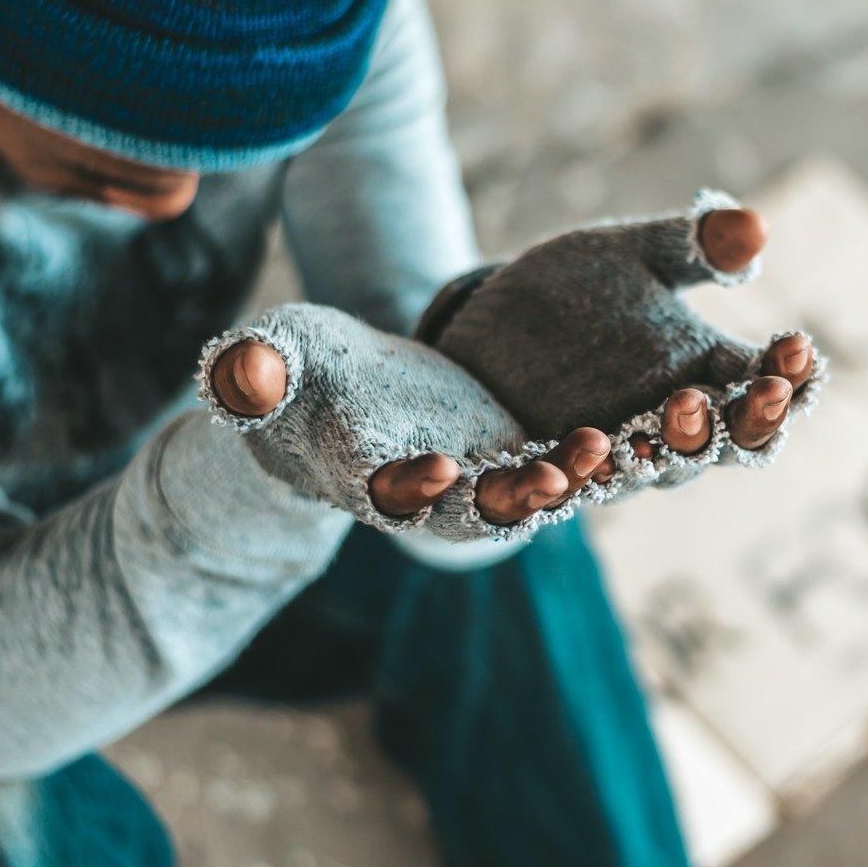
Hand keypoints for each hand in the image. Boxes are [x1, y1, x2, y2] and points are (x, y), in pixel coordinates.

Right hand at [202, 306, 616, 533]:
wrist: (340, 390)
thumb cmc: (297, 371)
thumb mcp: (274, 356)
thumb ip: (255, 371)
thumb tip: (239, 367)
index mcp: (362, 474)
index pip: (385, 491)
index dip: (409, 485)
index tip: (434, 465)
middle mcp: (425, 493)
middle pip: (469, 510)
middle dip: (510, 498)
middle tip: (551, 479)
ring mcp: (474, 478)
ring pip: (524, 494)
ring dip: (564, 481)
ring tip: (602, 449)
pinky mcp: (512, 453)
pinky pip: (555, 465)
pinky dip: (586, 459)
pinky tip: (628, 432)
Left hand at [418, 190, 824, 499]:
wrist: (485, 330)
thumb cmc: (575, 292)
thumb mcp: (629, 255)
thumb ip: (690, 244)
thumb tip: (755, 225)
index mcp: (702, 377)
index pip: (765, 388)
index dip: (789, 374)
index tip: (796, 344)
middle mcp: (665, 430)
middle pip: (723, 443)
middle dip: (744, 419)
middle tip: (759, 389)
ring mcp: (606, 459)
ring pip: (650, 473)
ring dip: (664, 450)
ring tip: (677, 409)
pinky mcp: (537, 475)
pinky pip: (553, 493)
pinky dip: (558, 483)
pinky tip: (556, 471)